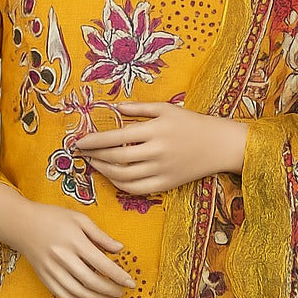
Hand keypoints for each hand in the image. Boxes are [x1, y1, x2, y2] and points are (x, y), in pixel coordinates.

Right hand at [18, 204, 135, 297]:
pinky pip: (64, 296)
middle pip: (91, 281)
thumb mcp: (79, 219)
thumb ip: (100, 235)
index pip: (102, 264)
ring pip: (78, 292)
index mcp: (74, 240)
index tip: (130, 283)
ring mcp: (52, 270)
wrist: (22, 225)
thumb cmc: (53, 218)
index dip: (118, 276)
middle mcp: (62, 257)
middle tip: (121, 293)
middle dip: (109, 290)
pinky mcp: (45, 278)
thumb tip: (120, 249)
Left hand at [73, 101, 247, 196]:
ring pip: (124, 177)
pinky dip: (120, 185)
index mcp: (155, 130)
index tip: (79, 141)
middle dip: (95, 156)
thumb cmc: (191, 123)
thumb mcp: (166, 108)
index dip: (94, 140)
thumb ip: (138, 107)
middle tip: (83, 152)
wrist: (218, 145)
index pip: (116, 137)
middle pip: (117, 158)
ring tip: (94, 163)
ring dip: (104, 171)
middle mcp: (157, 151)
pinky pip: (137, 189)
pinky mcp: (166, 185)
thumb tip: (114, 107)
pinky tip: (112, 176)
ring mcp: (161, 171)